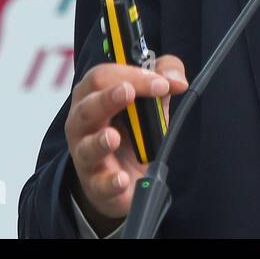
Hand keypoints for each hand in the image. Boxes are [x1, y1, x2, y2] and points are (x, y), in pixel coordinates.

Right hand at [65, 55, 187, 229]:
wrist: (123, 173)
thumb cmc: (132, 127)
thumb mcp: (150, 96)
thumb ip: (164, 75)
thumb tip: (177, 80)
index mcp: (92, 95)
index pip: (103, 77)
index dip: (131, 75)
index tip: (161, 83)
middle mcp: (82, 123)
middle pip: (88, 107)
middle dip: (108, 98)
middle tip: (128, 92)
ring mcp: (85, 154)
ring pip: (87, 146)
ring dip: (100, 141)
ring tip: (114, 137)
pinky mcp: (96, 183)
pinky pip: (100, 183)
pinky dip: (110, 182)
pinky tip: (122, 179)